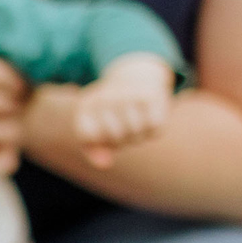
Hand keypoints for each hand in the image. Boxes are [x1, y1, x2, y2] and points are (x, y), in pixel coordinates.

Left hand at [70, 54, 175, 168]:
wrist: (135, 77)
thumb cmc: (111, 111)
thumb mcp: (95, 126)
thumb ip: (93, 149)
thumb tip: (104, 165)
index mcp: (87, 104)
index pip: (89, 137)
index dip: (100, 142)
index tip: (103, 133)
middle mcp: (106, 97)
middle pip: (116, 138)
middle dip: (122, 141)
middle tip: (123, 128)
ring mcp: (128, 95)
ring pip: (136, 134)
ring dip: (138, 136)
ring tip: (136, 124)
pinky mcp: (152, 96)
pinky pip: (154, 128)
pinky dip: (153, 131)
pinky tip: (150, 119)